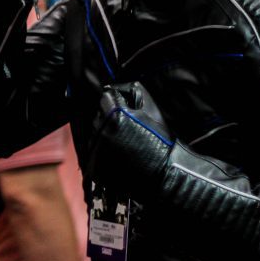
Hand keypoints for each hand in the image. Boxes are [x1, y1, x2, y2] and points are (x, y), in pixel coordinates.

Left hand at [92, 81, 174, 197]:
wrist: (166, 173)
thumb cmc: (161, 138)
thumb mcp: (151, 106)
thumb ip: (131, 90)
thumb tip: (112, 87)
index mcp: (114, 113)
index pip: (105, 98)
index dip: (116, 103)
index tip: (125, 111)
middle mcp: (101, 129)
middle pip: (98, 116)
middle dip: (109, 119)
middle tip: (128, 129)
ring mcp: (96, 148)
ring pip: (95, 133)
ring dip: (105, 135)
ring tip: (125, 144)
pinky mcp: (94, 164)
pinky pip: (94, 151)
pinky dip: (103, 151)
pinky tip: (119, 155)